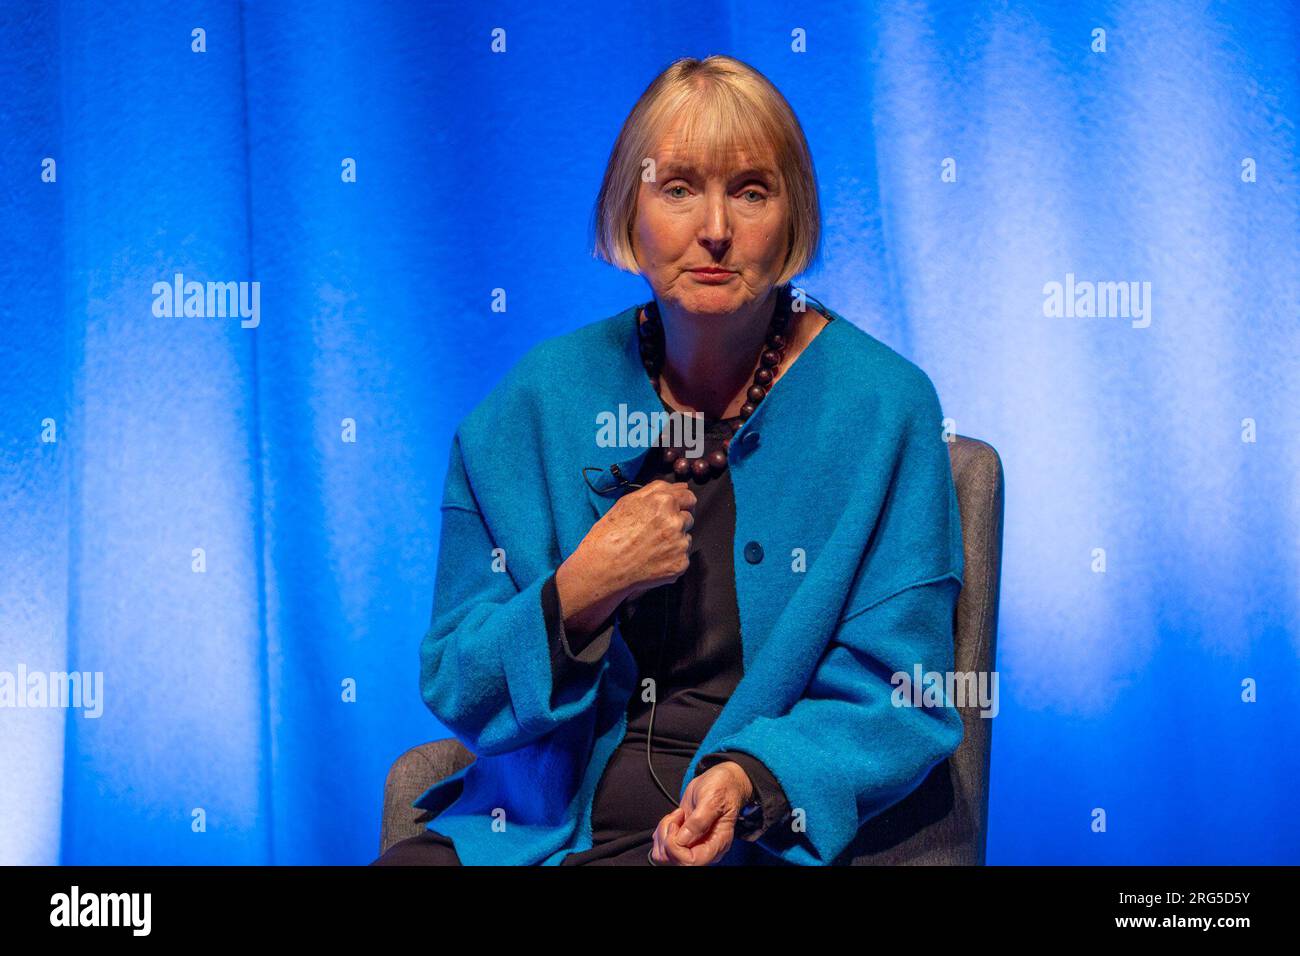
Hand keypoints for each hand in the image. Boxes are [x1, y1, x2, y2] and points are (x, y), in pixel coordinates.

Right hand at [555, 479, 695, 636]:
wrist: (603, 568)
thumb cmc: (609, 535)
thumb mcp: (628, 502)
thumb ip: (657, 490)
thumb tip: (681, 487)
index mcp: (663, 501)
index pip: (688, 497)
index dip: (681, 504)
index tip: (674, 511)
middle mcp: (675, 521)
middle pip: (689, 518)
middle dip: (677, 522)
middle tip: (656, 532)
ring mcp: (680, 544)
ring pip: (685, 538)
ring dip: (674, 541)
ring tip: (650, 548)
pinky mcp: (680, 564)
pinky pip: (682, 557)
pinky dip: (671, 559)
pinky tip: (652, 560)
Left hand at [649, 761, 752, 865]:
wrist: (723, 780)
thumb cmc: (723, 787)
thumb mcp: (712, 799)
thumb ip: (699, 820)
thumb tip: (683, 839)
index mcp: (716, 844)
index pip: (691, 862)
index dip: (676, 848)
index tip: (676, 826)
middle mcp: (703, 847)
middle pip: (674, 860)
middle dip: (667, 837)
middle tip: (676, 817)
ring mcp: (692, 843)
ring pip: (665, 853)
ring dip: (663, 833)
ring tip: (676, 816)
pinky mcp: (683, 836)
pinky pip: (664, 844)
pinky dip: (662, 830)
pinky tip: (673, 818)